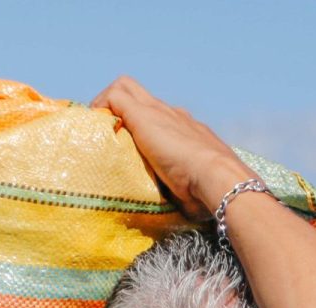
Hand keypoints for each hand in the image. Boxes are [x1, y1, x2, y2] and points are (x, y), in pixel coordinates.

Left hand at [92, 76, 250, 220]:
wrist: (219, 177)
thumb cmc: (210, 191)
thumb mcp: (196, 188)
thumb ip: (189, 191)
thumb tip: (187, 210)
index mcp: (188, 131)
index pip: (161, 116)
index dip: (142, 125)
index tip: (130, 145)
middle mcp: (173, 115)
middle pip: (141, 94)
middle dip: (121, 107)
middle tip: (108, 132)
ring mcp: (158, 112)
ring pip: (126, 88)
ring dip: (107, 105)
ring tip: (98, 130)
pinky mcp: (143, 114)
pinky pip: (114, 96)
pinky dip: (101, 106)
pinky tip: (95, 127)